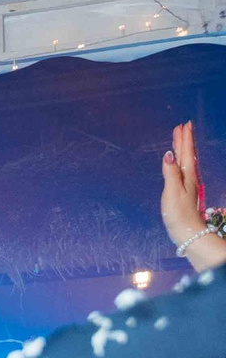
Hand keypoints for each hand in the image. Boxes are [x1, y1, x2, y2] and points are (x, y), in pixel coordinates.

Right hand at [161, 120, 207, 249]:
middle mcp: (189, 177)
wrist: (187, 231)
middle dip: (184, 140)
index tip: (183, 125)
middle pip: (187, 155)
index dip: (184, 139)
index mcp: (187, 175)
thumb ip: (170, 172)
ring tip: (180, 140)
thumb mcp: (172, 191)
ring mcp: (188, 184)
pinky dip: (181, 161)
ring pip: (186, 161)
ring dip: (183, 149)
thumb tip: (168, 154)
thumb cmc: (178, 213)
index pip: (186, 153)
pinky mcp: (185, 190)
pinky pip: (183, 169)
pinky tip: (178, 162)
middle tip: (182, 127)